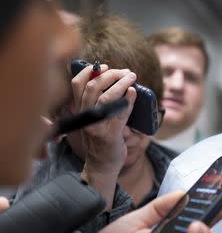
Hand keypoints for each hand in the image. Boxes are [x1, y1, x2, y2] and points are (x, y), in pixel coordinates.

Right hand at [70, 64, 135, 202]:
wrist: (102, 166)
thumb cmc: (102, 140)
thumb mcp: (95, 119)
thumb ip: (100, 102)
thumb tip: (118, 82)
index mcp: (79, 110)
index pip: (76, 84)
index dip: (88, 71)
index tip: (103, 66)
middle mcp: (84, 117)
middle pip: (92, 87)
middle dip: (110, 74)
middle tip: (125, 72)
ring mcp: (96, 126)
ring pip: (105, 98)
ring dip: (121, 84)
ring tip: (132, 78)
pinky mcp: (110, 134)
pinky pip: (119, 113)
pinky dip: (128, 100)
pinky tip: (134, 92)